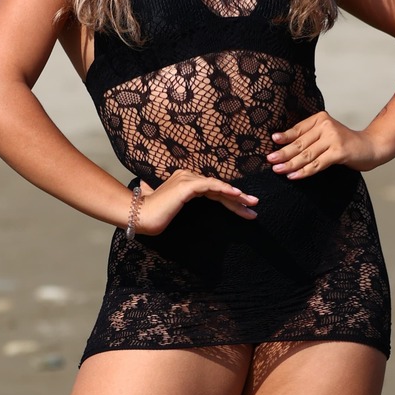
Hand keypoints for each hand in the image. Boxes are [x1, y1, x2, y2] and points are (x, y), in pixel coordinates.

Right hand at [134, 169, 258, 236]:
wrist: (139, 217)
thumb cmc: (153, 216)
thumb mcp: (171, 209)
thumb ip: (177, 204)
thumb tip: (176, 206)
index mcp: (185, 182)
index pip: (213, 190)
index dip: (230, 199)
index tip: (246, 209)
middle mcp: (187, 177)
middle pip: (219, 189)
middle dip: (239, 199)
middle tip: (255, 206)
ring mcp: (187, 180)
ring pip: (218, 187)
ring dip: (237, 196)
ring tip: (252, 204)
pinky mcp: (186, 186)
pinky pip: (210, 186)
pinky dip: (224, 189)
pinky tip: (237, 195)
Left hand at [265, 112, 385, 177]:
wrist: (370, 147)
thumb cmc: (345, 143)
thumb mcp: (326, 135)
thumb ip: (310, 137)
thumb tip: (284, 146)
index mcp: (320, 119)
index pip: (298, 129)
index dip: (284, 137)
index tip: (272, 143)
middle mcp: (326, 126)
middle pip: (300, 143)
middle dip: (283, 153)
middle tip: (270, 160)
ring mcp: (333, 138)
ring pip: (306, 154)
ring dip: (290, 164)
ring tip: (278, 170)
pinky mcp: (339, 152)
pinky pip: (317, 164)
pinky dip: (304, 171)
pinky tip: (293, 176)